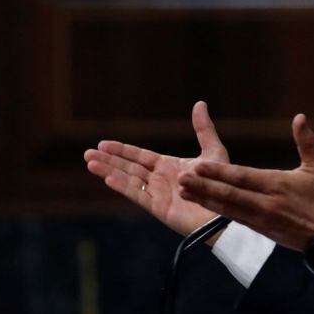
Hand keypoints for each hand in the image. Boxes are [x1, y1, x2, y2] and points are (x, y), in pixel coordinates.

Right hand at [83, 101, 227, 235]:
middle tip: (87, 153)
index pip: (139, 156)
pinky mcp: (159, 208)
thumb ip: (203, 129)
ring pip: (128, 180)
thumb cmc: (222, 183)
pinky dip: (123, 187)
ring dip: (109, 171)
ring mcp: (158, 194)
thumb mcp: (213, 151)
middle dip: (108, 160)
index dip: (121, 150)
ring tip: (90, 162)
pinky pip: (138, 195)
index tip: (103, 143)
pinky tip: (108, 179)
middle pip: (128, 167)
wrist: (226, 210)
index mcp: (169, 167)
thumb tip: (199, 103)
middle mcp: (160, 180)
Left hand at [177, 113, 313, 250]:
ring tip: (182, 191)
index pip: (243, 177)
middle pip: (229, 194)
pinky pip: (233, 218)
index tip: (199, 165)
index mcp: (277, 185)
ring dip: (204, 199)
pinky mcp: (258, 229)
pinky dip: (215, 210)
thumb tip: (300, 117)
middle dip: (204, 186)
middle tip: (181, 178)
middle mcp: (265, 203)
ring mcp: (259, 218)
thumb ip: (307, 141)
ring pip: (227, 207)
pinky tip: (201, 204)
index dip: (220, 172)